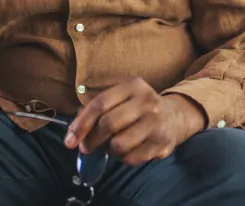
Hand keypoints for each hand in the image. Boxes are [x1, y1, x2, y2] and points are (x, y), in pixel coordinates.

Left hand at [63, 78, 205, 165]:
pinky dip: (123, 158)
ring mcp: (156, 122)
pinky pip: (132, 158)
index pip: (100, 104)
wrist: (175, 116)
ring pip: (119, 144)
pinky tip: (127, 150)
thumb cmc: (138, 108)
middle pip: (108, 124)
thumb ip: (96, 110)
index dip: (82, 124)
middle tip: (86, 148)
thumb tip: (73, 132)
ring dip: (109, 150)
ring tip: (112, 145)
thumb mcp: (121, 98)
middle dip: (92, 140)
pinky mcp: (162, 142)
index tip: (70, 139)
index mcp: (132, 86)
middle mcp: (146, 101)